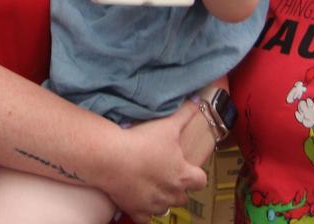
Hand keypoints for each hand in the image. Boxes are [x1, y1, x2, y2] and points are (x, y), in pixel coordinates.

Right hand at [102, 102, 206, 223]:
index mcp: (183, 174)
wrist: (112, 158)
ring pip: (165, 208)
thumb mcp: (168, 125)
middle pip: (183, 197)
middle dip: (178, 188)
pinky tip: (138, 199)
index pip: (201, 181)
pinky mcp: (136, 210)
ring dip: (161, 199)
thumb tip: (198, 101)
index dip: (196, 174)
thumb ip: (186, 114)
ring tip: (151, 184)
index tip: (188, 167)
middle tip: (166, 174)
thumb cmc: (142, 142)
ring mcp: (154, 205)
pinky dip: (143, 211)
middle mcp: (171, 194)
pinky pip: (145, 218)